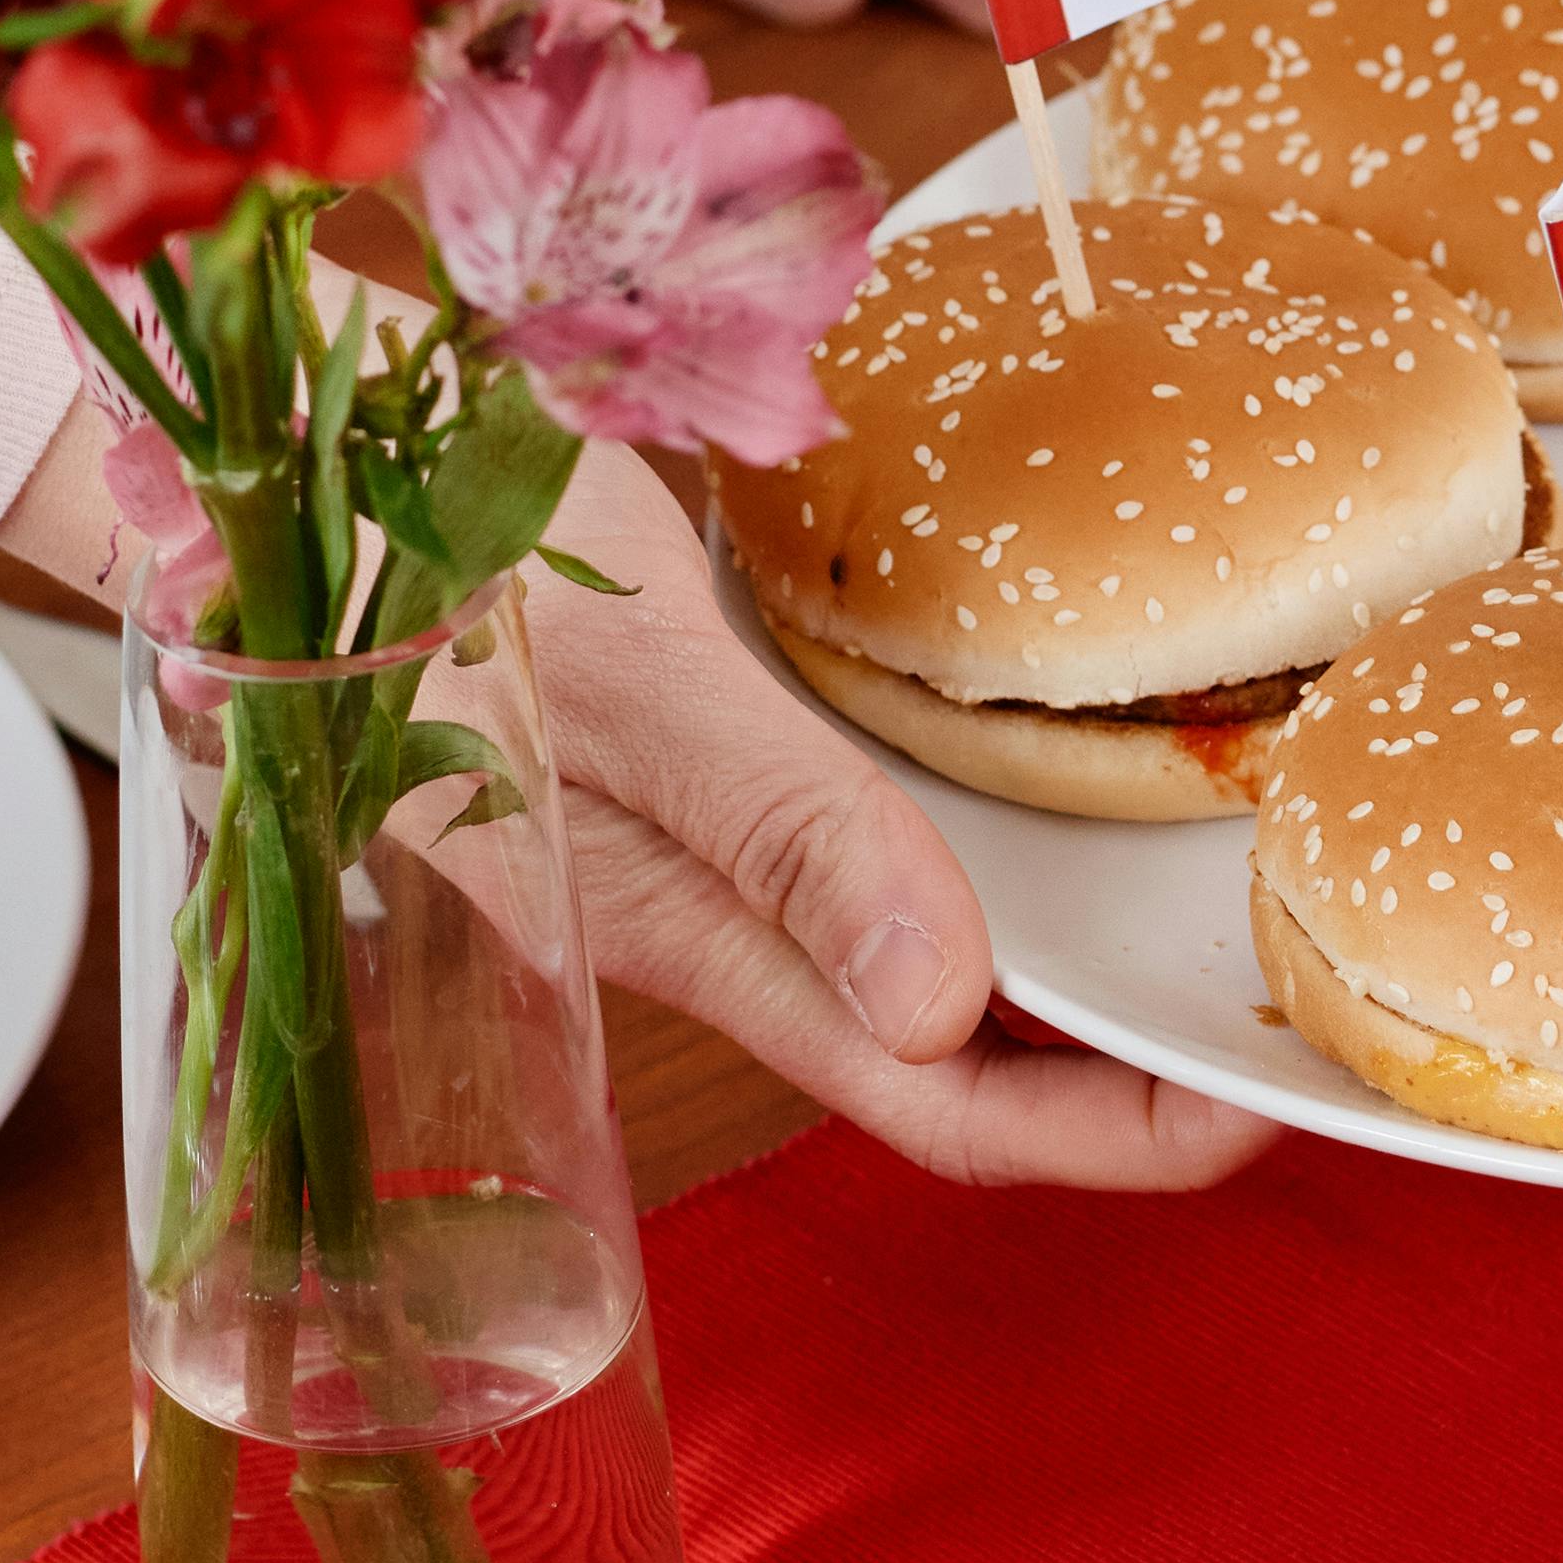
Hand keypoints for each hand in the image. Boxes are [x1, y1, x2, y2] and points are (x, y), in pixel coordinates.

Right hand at [0, 400, 1267, 1194]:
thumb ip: (773, 831)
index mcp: (677, 935)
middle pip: (947, 1058)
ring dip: (1067, 960)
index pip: (928, 1106)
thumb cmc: (419, 528)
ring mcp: (698, 836)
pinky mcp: (699, 745)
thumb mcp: (609, 668)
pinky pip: (869, 838)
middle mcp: (702, 914)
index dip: (1103, 1135)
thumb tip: (947, 1010)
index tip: (1260, 1105)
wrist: (264, 427)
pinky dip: (985, 835)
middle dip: (1120, 1065)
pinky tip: (1062, 773)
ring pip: (916, 953)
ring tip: (1218, 910)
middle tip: (1298, 999)